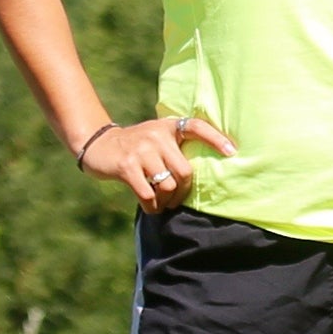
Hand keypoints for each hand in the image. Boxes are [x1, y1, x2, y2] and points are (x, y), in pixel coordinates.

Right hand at [80, 112, 237, 212]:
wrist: (99, 144)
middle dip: (182, 192)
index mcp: (168, 127)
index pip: (197, 127)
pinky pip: (148, 194)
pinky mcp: (126, 166)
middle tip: (176, 200)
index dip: (216, 139)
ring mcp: (141, 151)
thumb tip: (201, 174)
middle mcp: (156, 136)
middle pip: (184, 171)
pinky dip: (152, 206)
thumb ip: (175, 147)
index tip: (232, 152)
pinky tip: (151, 207)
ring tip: (162, 204)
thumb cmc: (136, 146)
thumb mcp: (156, 137)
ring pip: (167, 185)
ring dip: (166, 201)